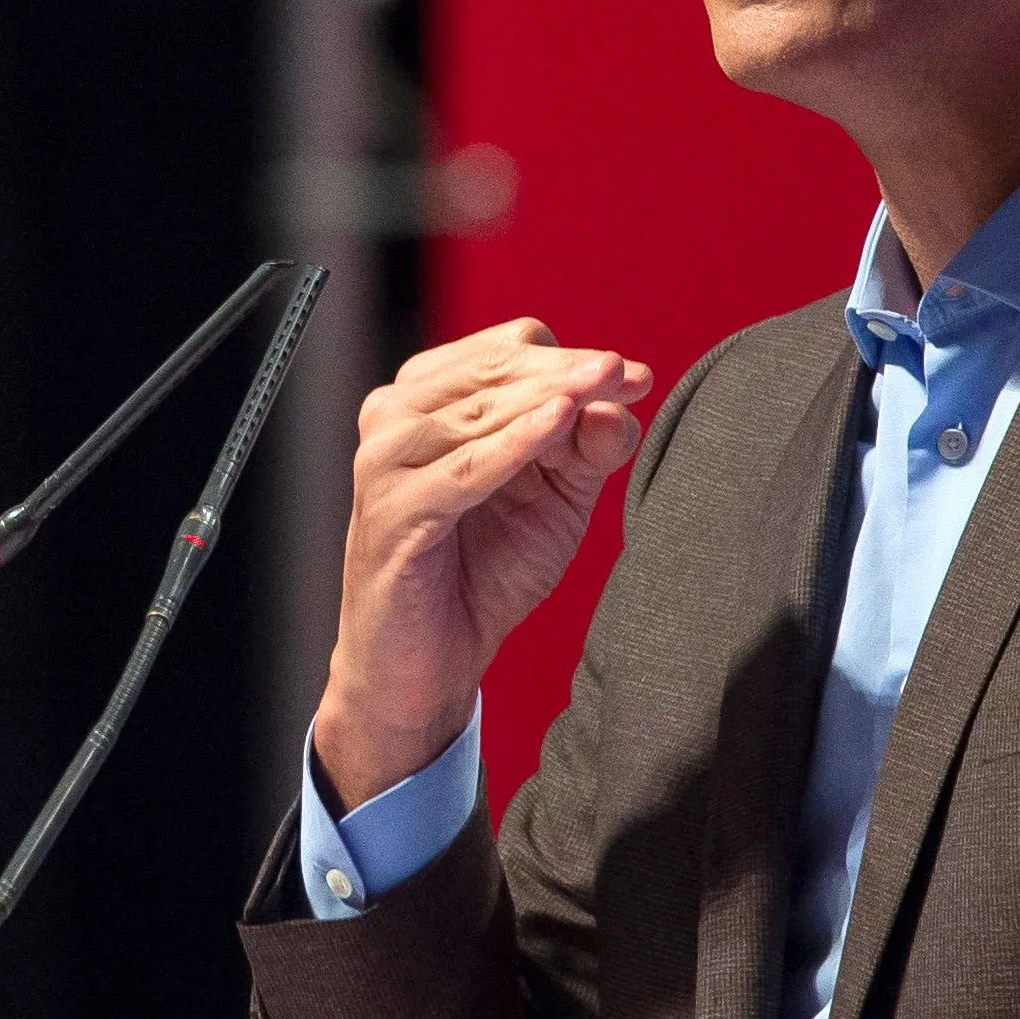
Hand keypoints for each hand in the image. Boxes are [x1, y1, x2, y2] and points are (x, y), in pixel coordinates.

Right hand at [308, 320, 653, 807]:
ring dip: (550, 397)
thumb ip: (585, 449)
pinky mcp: (394, 512)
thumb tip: (619, 401)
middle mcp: (395, 417)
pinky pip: (465, 468)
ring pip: (481, 411)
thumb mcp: (554, 502)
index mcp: (426, 402)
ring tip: (605, 388)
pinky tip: (558, 424)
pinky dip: (514, 444)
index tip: (632, 378)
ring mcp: (387, 462)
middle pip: (495, 369)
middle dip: (570, 372)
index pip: (506, 352)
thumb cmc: (481, 575)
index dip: (575, 360)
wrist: (423, 666)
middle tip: (629, 376)